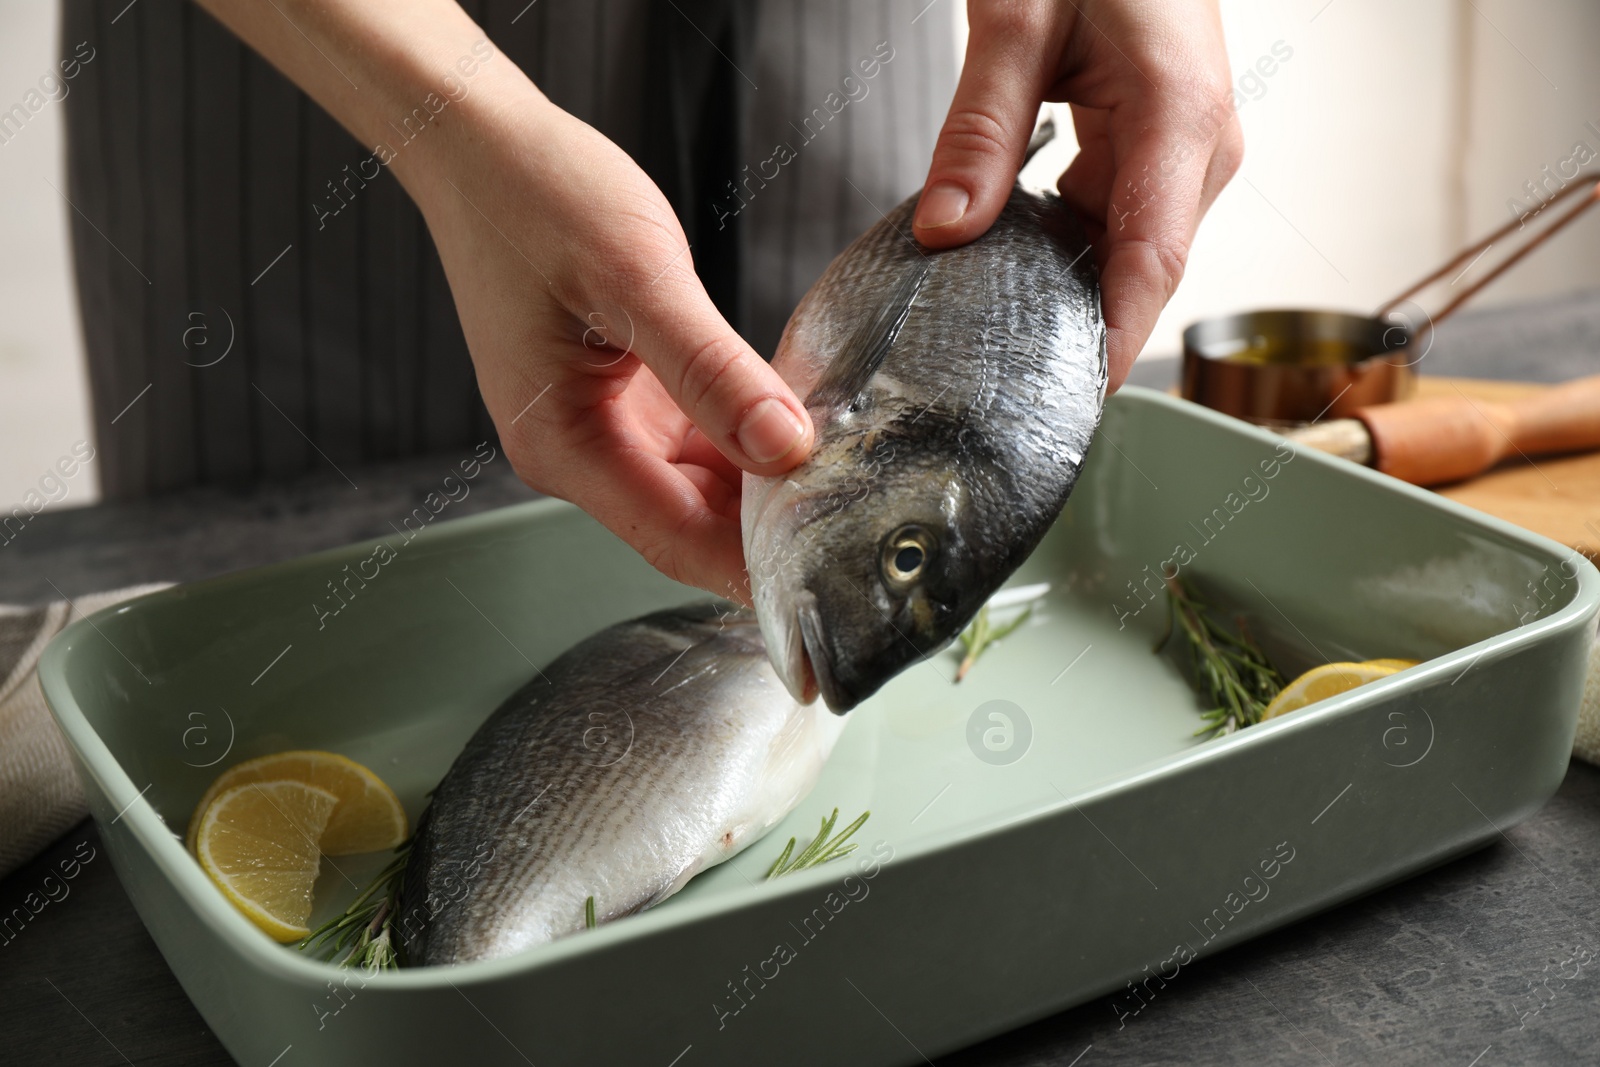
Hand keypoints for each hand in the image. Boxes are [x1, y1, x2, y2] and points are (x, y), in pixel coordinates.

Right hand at [408, 92, 813, 600]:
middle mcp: (579, 450)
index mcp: (564, 444)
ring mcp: (603, 426)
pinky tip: (812, 425)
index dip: (757, 570)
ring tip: (857, 481)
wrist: (481, 142)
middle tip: (870, 527)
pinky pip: (703, 438)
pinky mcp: (627, 395)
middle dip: (775, 529)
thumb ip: (711, 369)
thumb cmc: (536, 196)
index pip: (677, 540)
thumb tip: (783, 446)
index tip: (835, 582)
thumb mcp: (634, 277)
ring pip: (706, 484)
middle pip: (696, 524)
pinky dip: (753, 435)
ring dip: (771, 483)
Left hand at [913, 0, 1242, 388]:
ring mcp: (1183, 148)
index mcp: (1180, 114)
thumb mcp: (1015, 20)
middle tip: (1002, 381)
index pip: (1152, 260)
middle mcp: (1198, 143)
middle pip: (1140, 268)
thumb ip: (978, 129)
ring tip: (993, 327)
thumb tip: (945, 230)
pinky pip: (1111, 219)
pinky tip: (1007, 259)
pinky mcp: (1156, 146)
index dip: (1117, 340)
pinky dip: (1062, 245)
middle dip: (1079, 326)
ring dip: (1064, 284)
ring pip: (1124, 249)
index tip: (1078, 398)